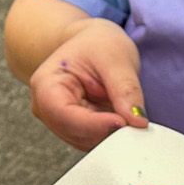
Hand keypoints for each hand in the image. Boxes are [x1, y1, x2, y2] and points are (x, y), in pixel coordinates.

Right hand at [28, 18, 148, 150]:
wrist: (92, 43)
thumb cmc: (98, 44)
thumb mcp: (115, 57)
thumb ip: (125, 89)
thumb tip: (137, 120)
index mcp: (46, 85)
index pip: (65, 115)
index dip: (95, 124)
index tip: (124, 121)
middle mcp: (46, 108)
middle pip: (75, 133)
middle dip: (106, 131)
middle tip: (135, 119)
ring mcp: (58, 121)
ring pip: (85, 142)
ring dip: (110, 134)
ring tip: (127, 112)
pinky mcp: (74, 128)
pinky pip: (93, 140)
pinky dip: (110, 134)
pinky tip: (121, 117)